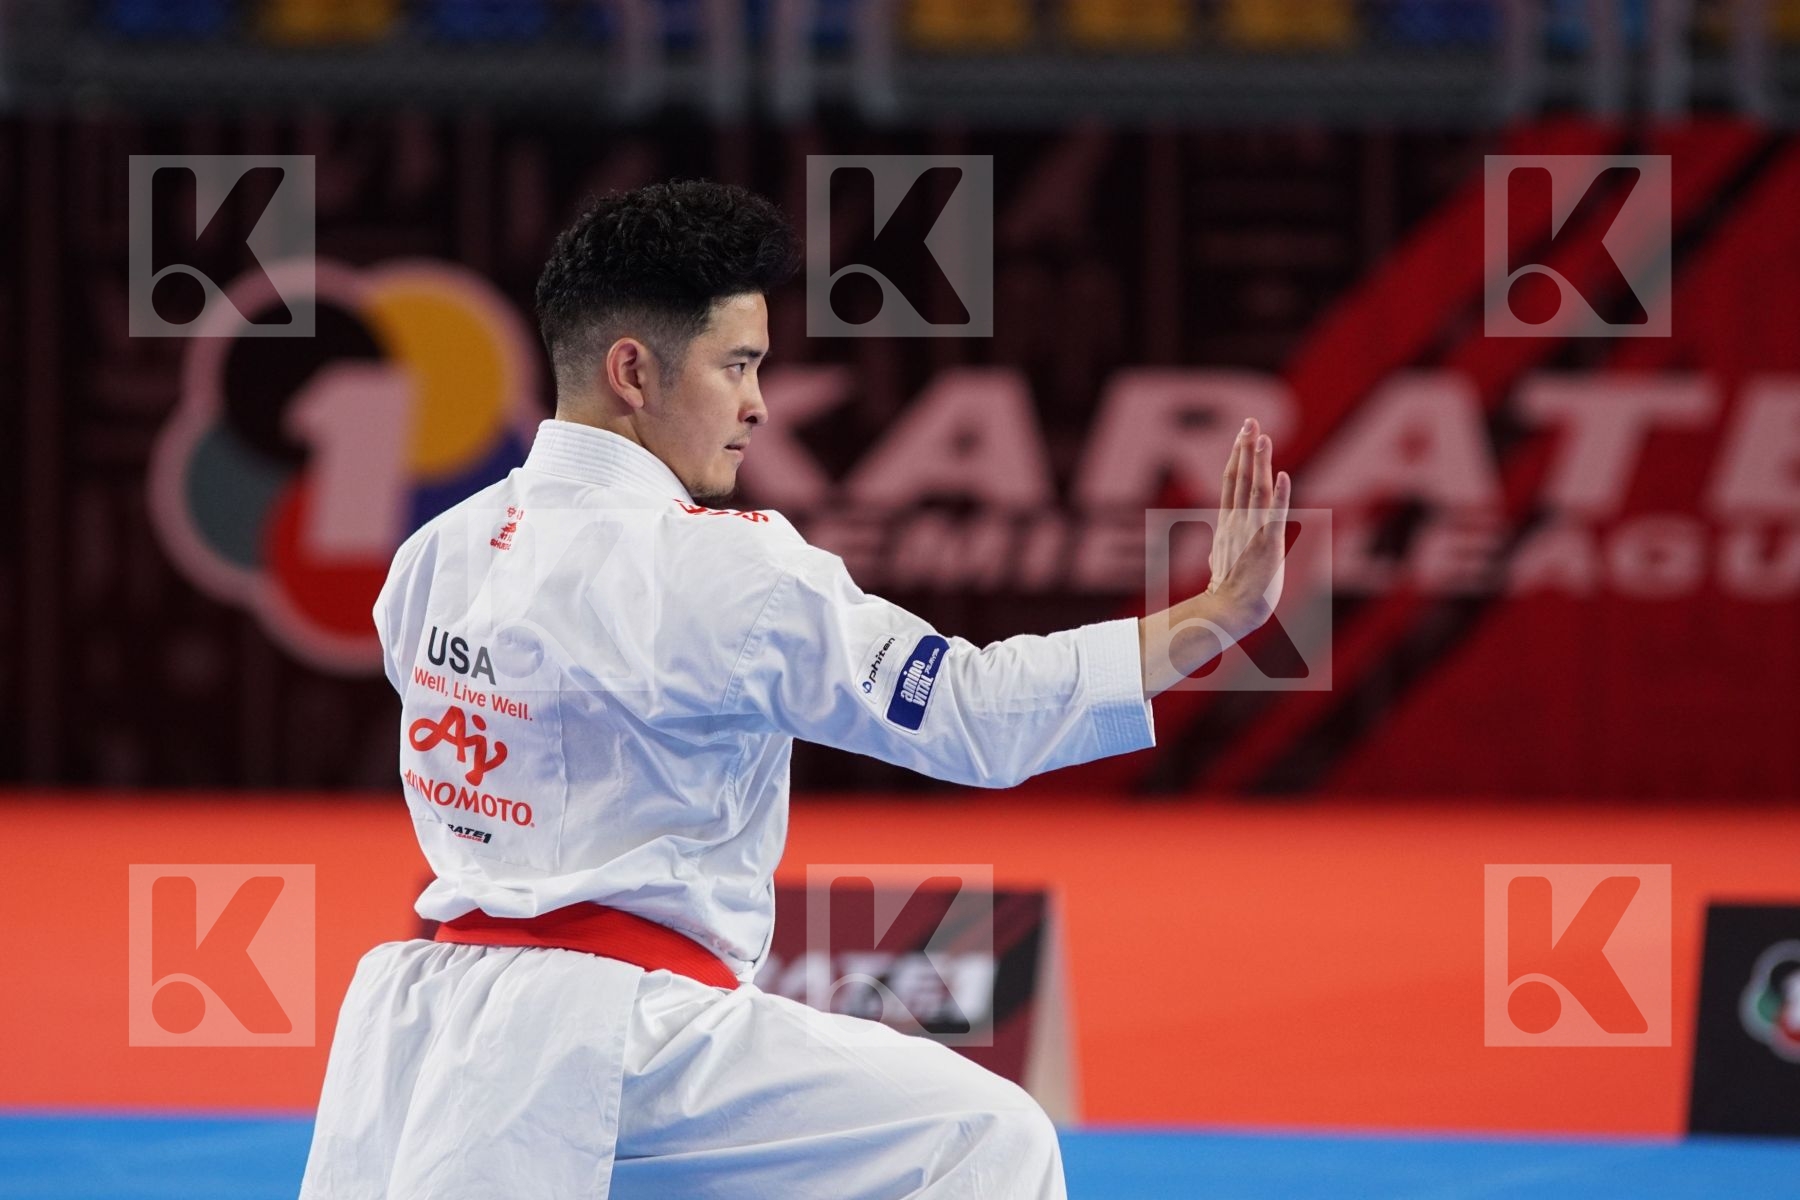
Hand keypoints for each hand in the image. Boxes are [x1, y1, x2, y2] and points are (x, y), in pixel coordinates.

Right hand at [1204, 417, 1290, 639]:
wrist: (1231, 612)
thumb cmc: (1228, 594)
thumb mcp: (1220, 568)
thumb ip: (1218, 556)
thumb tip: (1211, 560)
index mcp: (1227, 524)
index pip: (1231, 482)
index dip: (1237, 456)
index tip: (1242, 434)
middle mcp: (1237, 522)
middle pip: (1240, 477)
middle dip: (1245, 449)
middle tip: (1249, 422)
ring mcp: (1251, 531)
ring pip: (1256, 489)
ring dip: (1259, 462)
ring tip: (1262, 436)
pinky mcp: (1267, 543)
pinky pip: (1274, 514)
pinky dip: (1279, 494)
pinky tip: (1283, 475)